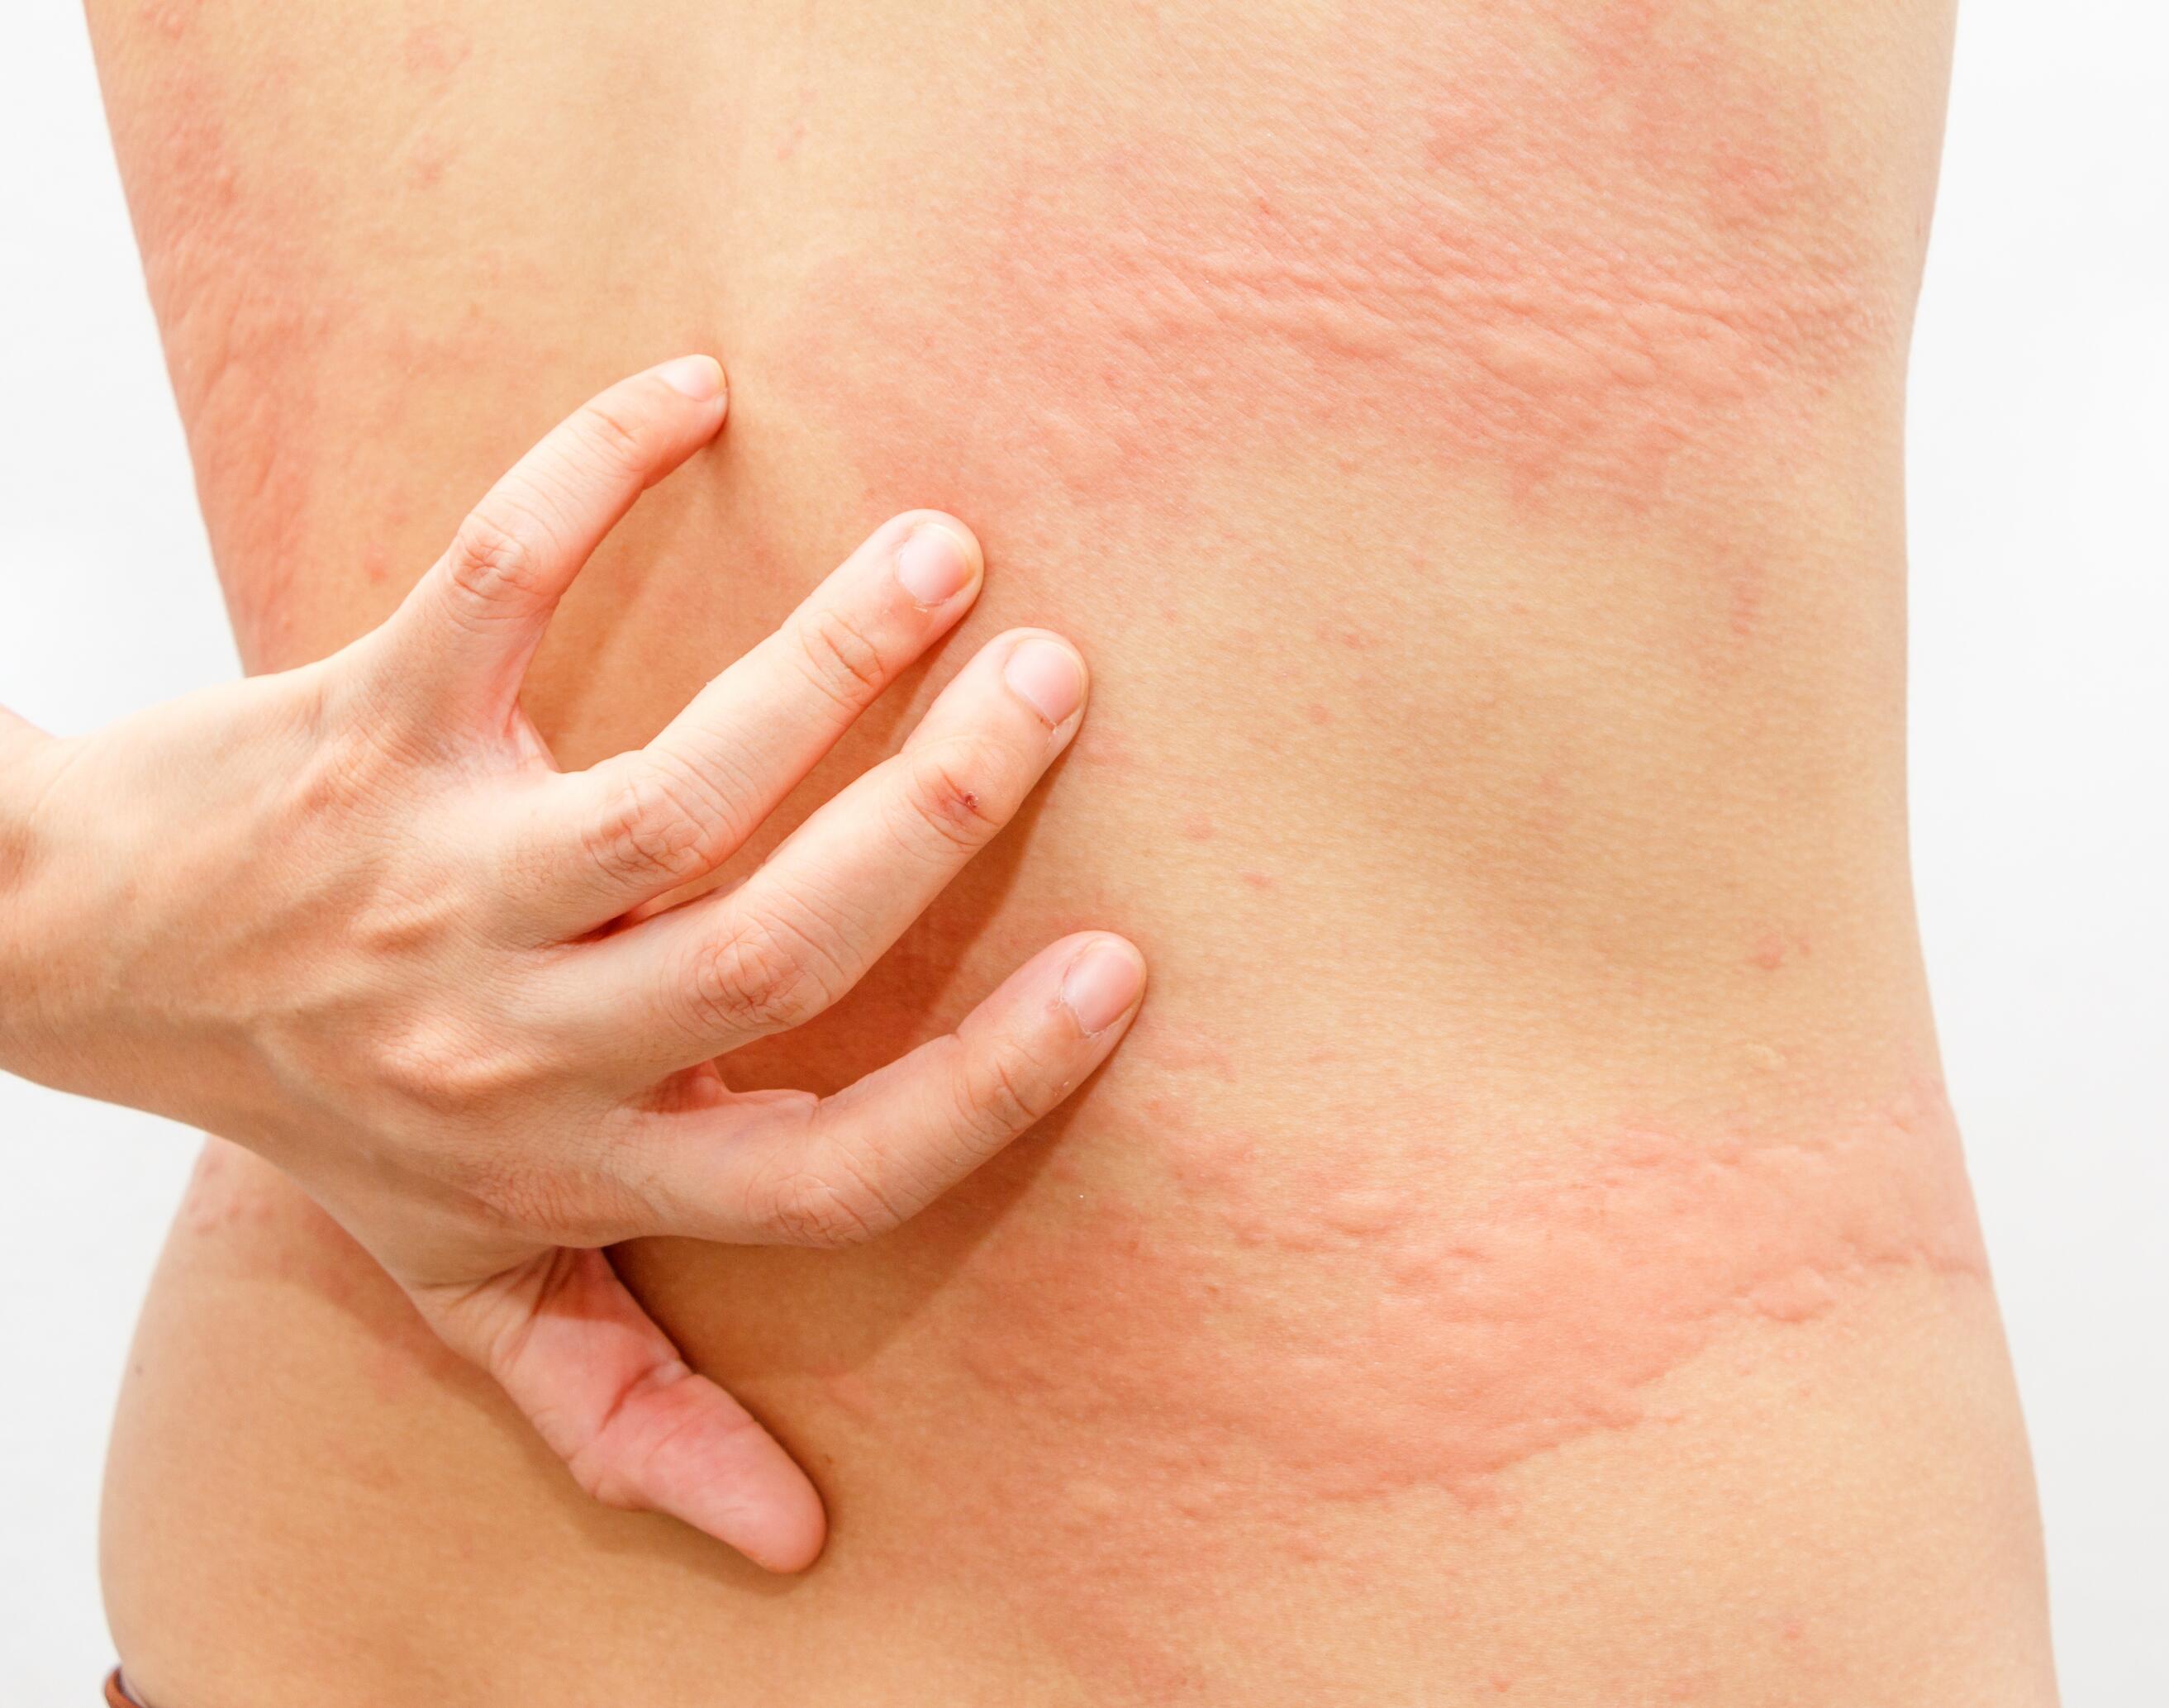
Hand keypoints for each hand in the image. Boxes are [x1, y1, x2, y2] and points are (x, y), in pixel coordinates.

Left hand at [0, 357, 1144, 1570]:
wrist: (72, 957)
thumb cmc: (315, 1104)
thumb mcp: (460, 1276)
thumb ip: (614, 1396)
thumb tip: (799, 1544)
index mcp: (575, 1161)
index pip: (827, 1168)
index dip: (991, 1086)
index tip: (1118, 973)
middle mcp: (515, 1039)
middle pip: (780, 948)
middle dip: (944, 817)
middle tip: (1058, 683)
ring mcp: (436, 879)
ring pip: (676, 780)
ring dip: (834, 661)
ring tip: (945, 558)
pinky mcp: (357, 728)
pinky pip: (493, 586)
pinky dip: (591, 477)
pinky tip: (696, 395)